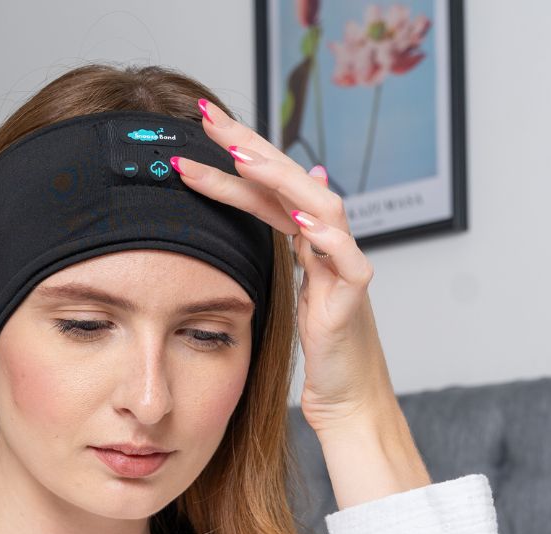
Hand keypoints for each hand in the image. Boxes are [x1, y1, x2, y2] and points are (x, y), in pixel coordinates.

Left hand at [171, 97, 396, 433]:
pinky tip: (303, 223)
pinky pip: (348, 260)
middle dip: (249, 145)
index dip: (235, 153)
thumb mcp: (290, 294)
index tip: (195, 127)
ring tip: (243, 157)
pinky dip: (329, 239)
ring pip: (322, 207)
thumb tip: (287, 200)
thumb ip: (285, 251)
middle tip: (206, 117)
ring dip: (281, 179)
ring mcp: (345, 267)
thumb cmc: (317, 352)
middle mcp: (328, 244)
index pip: (267, 186)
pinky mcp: (354, 299)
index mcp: (306, 241)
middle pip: (290, 180)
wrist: (348, 400)